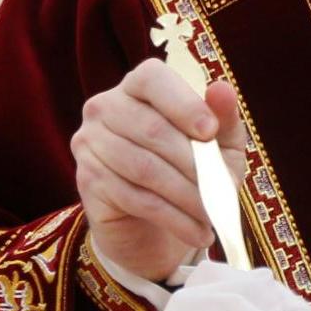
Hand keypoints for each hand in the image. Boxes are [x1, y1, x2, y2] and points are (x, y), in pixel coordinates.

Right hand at [73, 59, 247, 281]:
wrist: (154, 225)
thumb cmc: (190, 172)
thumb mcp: (219, 146)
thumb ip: (223, 117)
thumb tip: (222, 88)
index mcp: (138, 86)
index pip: (152, 79)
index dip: (183, 104)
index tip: (211, 131)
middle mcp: (105, 107)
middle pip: (151, 129)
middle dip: (194, 163)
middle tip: (223, 190)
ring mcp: (90, 143)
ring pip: (145, 168)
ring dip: (187, 195)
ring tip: (213, 215)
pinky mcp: (86, 180)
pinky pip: (135, 198)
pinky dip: (174, 217)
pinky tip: (196, 231)